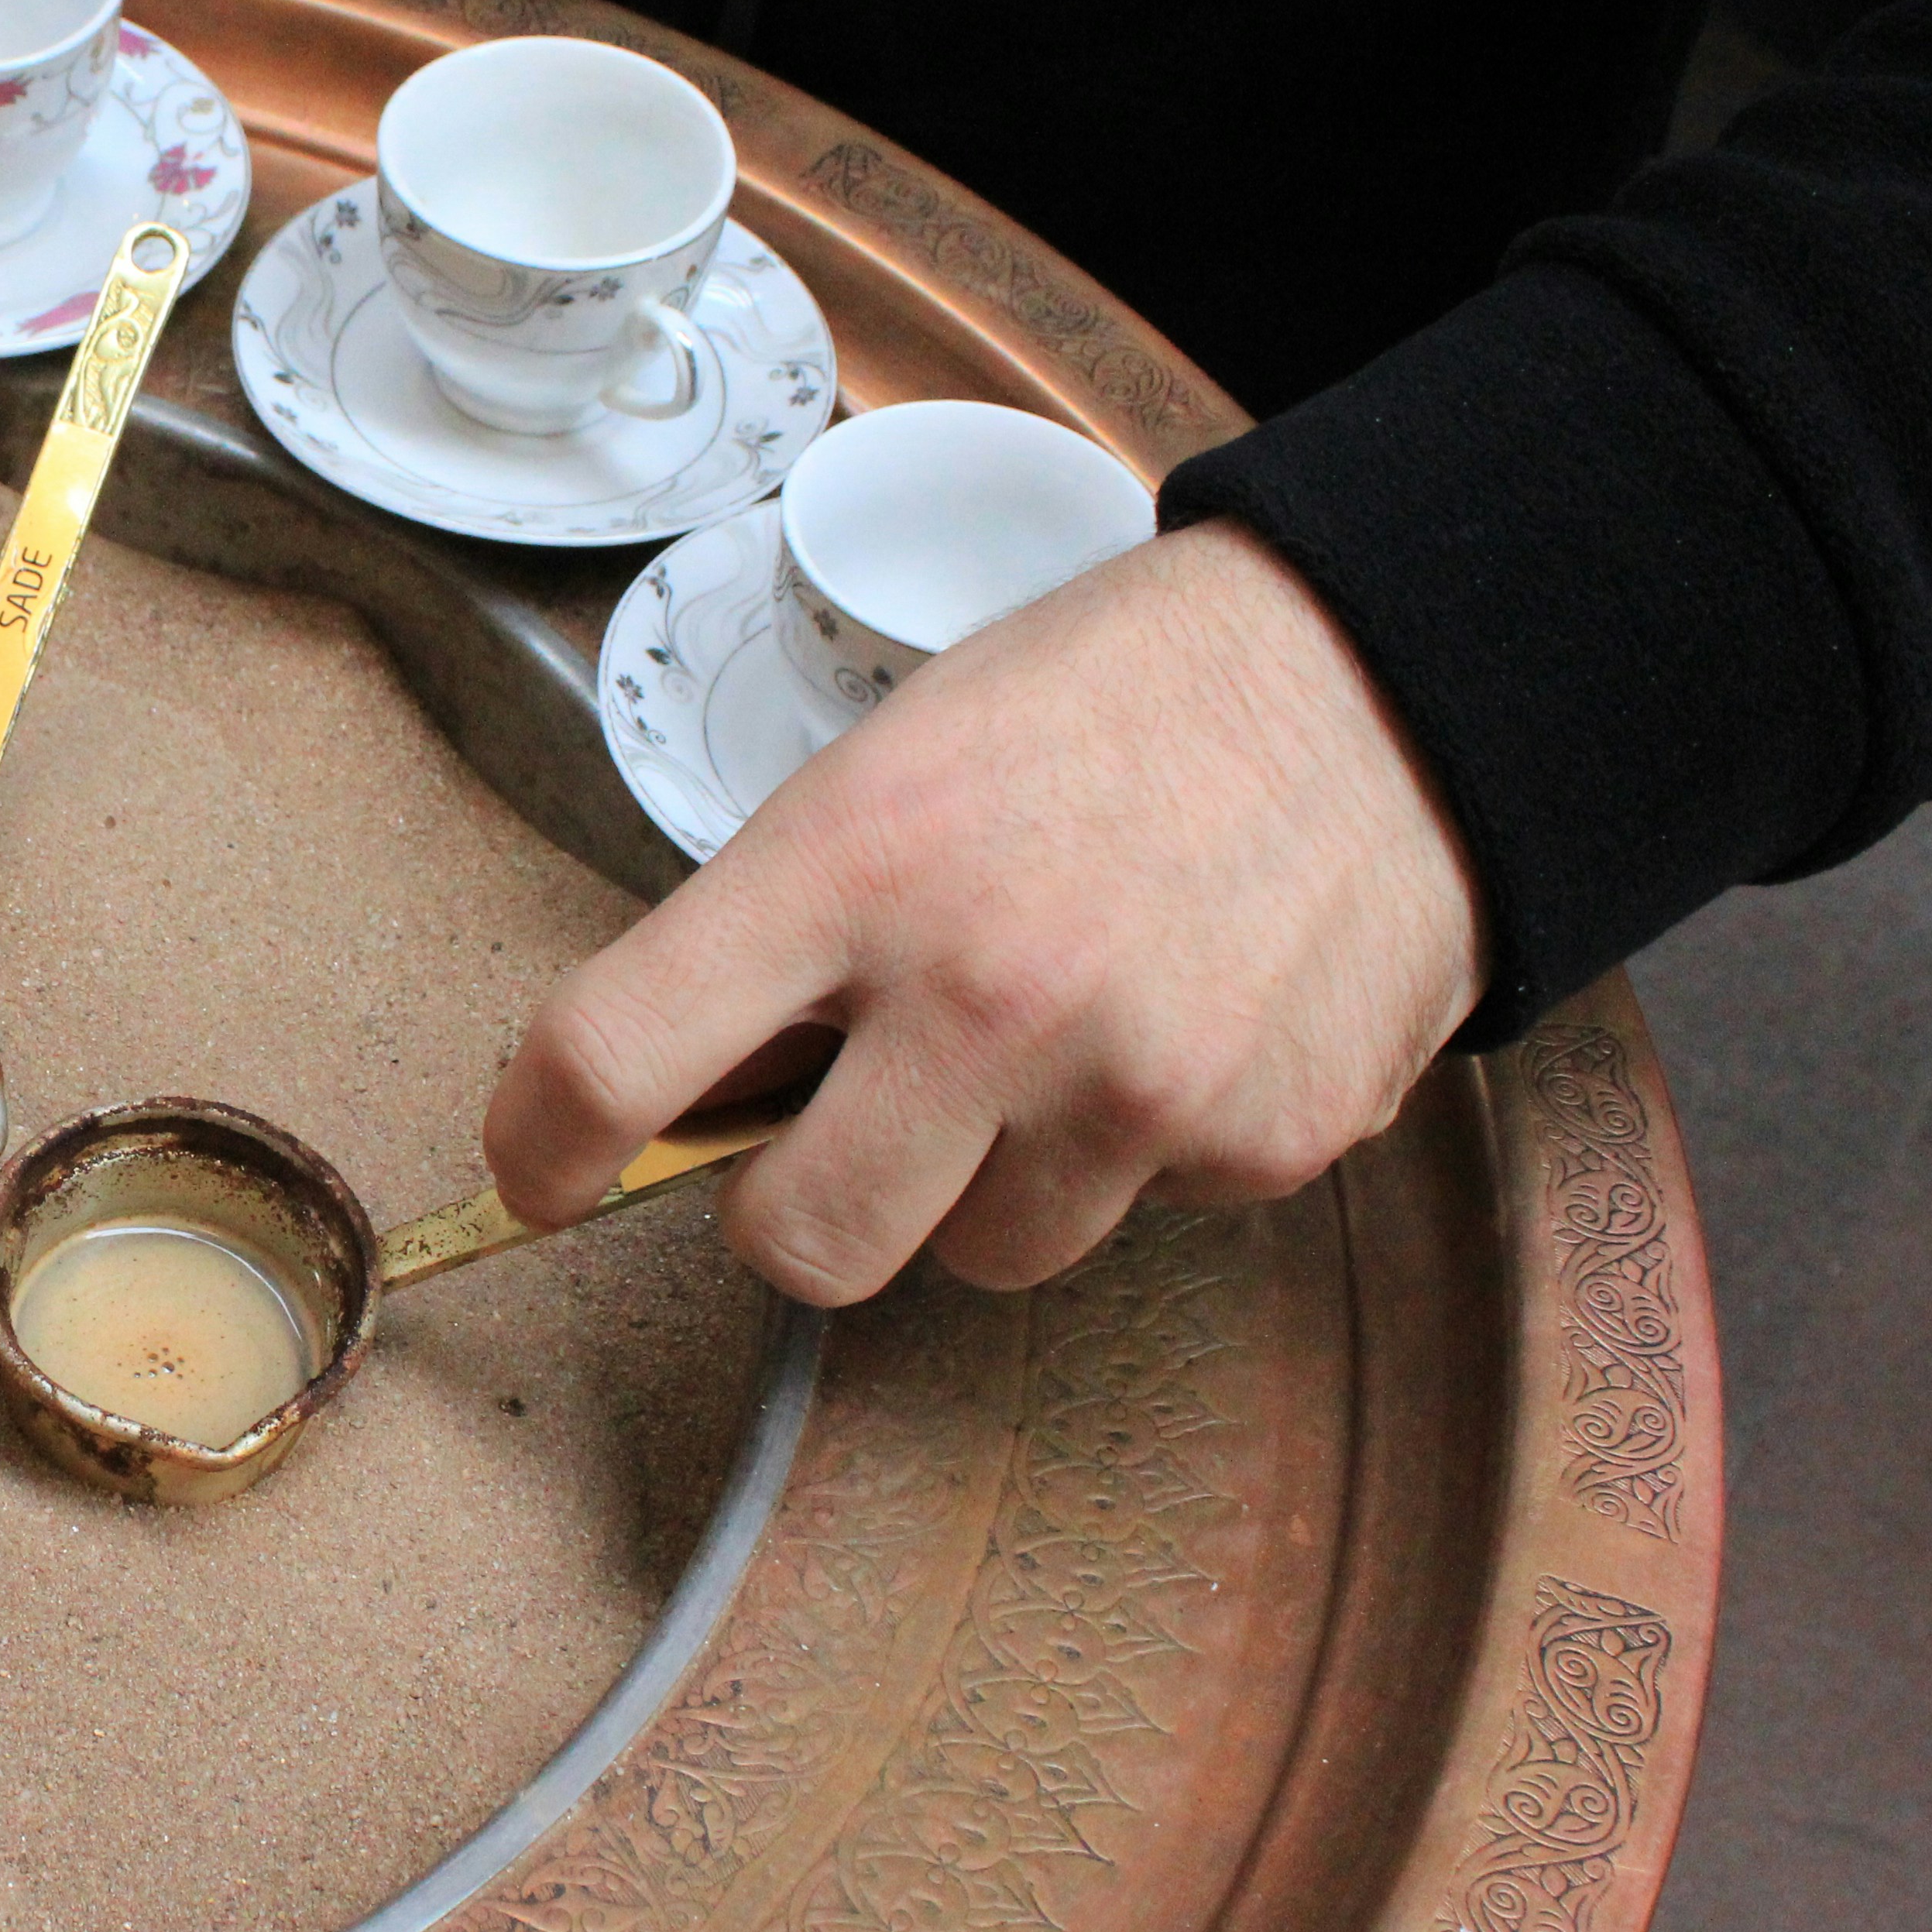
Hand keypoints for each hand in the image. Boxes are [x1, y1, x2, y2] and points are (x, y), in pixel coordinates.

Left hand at [484, 519, 1487, 1301]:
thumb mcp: (894, 760)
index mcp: (856, 860)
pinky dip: (1132, 1149)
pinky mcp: (1261, 1141)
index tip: (540, 1172)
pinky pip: (1134, 1215)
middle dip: (797, 1210)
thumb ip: (781, 928)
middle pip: (801, 1246)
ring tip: (1050, 1037)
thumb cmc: (1109, 708)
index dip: (542, 1145)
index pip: (619, 1053)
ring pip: (978, 1256)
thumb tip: (678, 1095)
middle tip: (838, 1131)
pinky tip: (1175, 1020)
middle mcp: (987, 989)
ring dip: (982, 1181)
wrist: (1391, 675)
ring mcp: (1135, 1082)